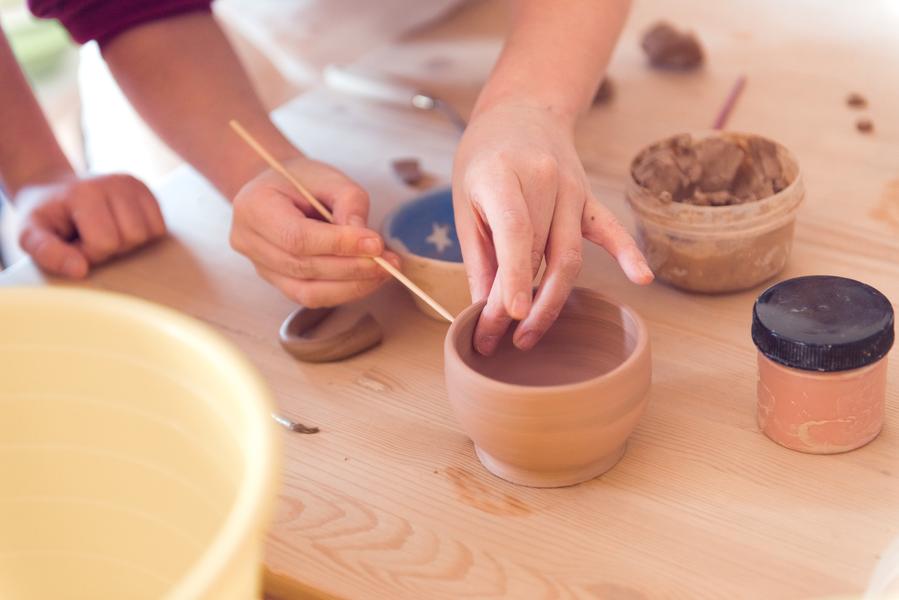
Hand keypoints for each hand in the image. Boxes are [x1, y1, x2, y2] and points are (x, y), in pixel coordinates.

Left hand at [15, 174, 165, 277]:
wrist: (53, 188)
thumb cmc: (45, 215)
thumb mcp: (30, 234)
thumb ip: (48, 253)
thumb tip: (80, 270)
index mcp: (86, 192)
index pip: (106, 242)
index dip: (89, 253)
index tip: (73, 244)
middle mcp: (116, 183)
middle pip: (133, 237)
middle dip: (111, 248)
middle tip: (89, 238)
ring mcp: (134, 184)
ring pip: (151, 233)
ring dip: (129, 242)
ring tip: (105, 233)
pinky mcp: (146, 191)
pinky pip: (160, 226)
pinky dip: (143, 234)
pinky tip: (120, 227)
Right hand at [230, 157, 399, 306]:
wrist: (276, 189)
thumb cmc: (301, 179)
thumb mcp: (329, 178)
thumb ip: (350, 204)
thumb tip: (369, 244)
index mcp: (254, 207)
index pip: (296, 237)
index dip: (338, 245)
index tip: (376, 244)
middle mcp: (249, 242)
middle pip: (304, 267)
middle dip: (352, 268)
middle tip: (389, 262)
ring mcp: (260, 267)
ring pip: (308, 292)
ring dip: (352, 286)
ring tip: (385, 272)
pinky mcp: (278, 283)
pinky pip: (311, 297)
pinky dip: (344, 291)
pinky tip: (369, 280)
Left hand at [452, 104, 652, 354]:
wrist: (522, 111)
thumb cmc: (485, 158)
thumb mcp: (466, 200)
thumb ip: (478, 254)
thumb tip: (482, 308)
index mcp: (504, 176)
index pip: (516, 232)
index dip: (513, 276)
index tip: (510, 317)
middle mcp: (545, 180)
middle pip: (541, 254)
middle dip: (521, 304)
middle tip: (501, 342)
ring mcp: (573, 189)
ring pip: (569, 255)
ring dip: (552, 300)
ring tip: (529, 335)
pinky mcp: (588, 198)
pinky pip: (609, 229)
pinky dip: (627, 253)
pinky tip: (642, 277)